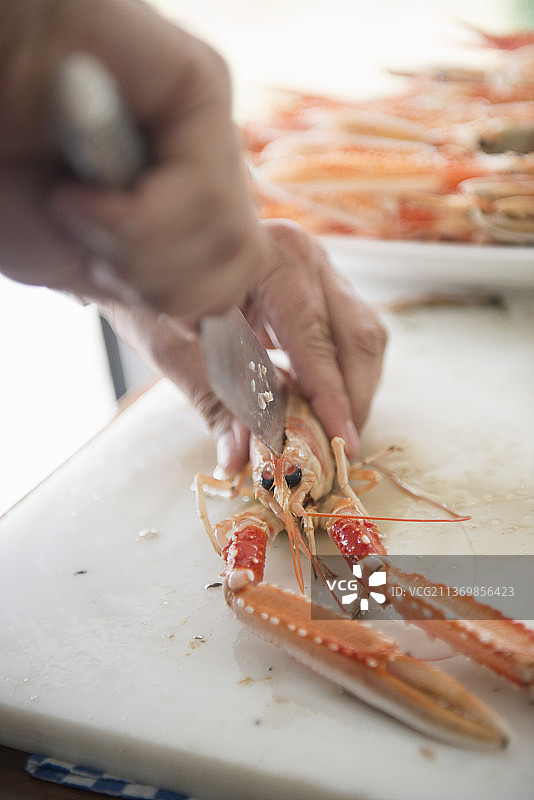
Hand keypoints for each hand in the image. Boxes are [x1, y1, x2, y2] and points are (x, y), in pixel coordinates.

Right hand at [0, 0, 264, 316]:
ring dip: (138, 248)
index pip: (229, 284)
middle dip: (155, 283)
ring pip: (231, 239)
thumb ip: (149, 289)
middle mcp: (206, 168)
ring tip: (78, 206)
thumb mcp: (72, 263)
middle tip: (91, 238)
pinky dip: (135, 215)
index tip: (102, 267)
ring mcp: (208, 130)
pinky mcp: (200, 87)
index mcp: (186, 207)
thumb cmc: (3, 168)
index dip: (171, 300)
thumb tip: (205, 316)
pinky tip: (83, 189)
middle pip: (239, 266)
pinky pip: (206, 192)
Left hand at [100, 220, 386, 473]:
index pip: (316, 340)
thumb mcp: (176, 350)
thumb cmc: (154, 295)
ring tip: (333, 432)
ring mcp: (320, 267)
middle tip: (341, 450)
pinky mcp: (322, 285)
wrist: (148, 252)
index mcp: (271, 261)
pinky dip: (345, 374)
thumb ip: (215, 403)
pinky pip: (352, 334)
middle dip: (354, 400)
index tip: (342, 444)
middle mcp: (308, 257)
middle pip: (359, 336)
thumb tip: (238, 460)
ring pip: (365, 335)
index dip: (332, 398)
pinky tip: (324, 405)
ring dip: (356, 389)